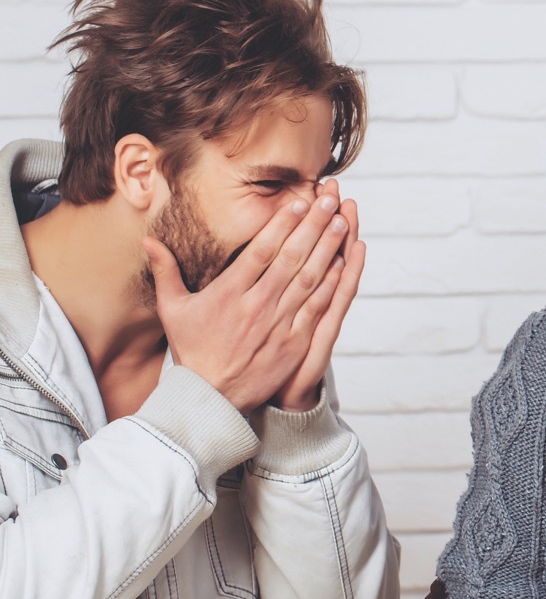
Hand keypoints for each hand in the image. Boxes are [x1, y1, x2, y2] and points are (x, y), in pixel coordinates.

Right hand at [144, 182, 353, 413]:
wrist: (210, 398)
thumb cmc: (192, 351)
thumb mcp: (173, 310)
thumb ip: (166, 272)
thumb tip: (148, 240)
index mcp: (229, 294)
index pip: (260, 251)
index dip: (282, 224)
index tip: (298, 202)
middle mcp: (256, 305)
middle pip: (290, 258)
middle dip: (312, 226)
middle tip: (329, 200)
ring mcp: (278, 325)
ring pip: (309, 280)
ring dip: (328, 249)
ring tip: (341, 222)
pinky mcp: (294, 343)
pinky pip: (317, 309)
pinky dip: (332, 286)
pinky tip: (344, 264)